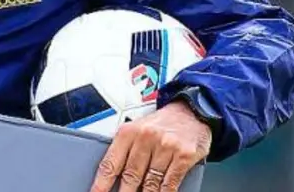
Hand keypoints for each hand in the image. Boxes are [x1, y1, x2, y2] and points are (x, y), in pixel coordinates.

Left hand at [90, 101, 211, 191]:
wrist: (191, 111)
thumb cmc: (161, 123)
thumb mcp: (137, 129)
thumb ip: (126, 150)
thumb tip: (114, 176)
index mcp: (129, 132)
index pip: (110, 163)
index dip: (101, 183)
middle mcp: (146, 137)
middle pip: (130, 175)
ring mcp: (166, 147)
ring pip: (150, 182)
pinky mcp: (184, 155)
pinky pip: (170, 182)